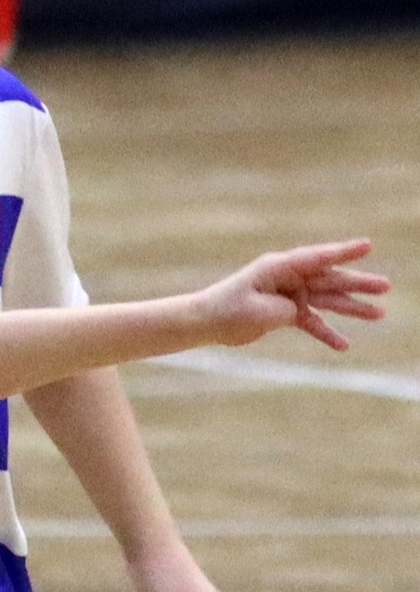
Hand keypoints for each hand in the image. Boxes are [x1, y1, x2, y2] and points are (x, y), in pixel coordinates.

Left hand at [198, 241, 387, 350]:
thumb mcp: (259, 310)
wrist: (206, 322)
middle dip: (357, 283)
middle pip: (329, 279)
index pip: (317, 258)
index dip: (343, 252)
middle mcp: (288, 278)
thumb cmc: (227, 309)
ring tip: (379, 314)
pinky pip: (312, 321)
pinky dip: (326, 332)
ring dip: (351, 308)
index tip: (367, 246)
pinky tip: (344, 345)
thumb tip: (302, 312)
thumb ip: (284, 309)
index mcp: (279, 268)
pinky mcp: (286, 312)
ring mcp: (289, 294)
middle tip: (386, 286)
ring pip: (326, 300)